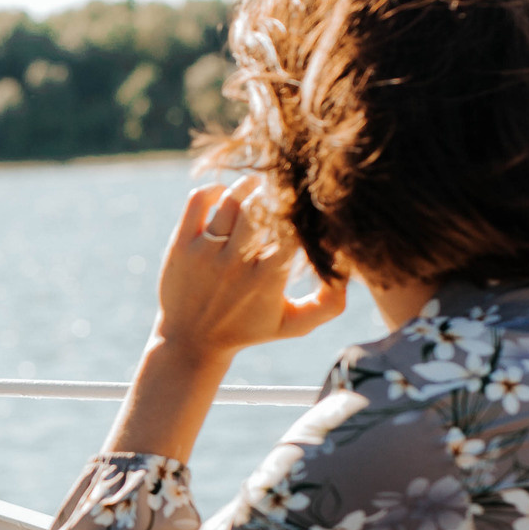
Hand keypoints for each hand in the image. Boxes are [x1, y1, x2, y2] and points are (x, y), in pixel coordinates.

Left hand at [153, 177, 346, 360]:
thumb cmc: (248, 329)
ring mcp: (205, 253)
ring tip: (258, 188)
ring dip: (249, 186)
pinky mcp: (181, 245)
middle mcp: (235, 264)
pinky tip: (224, 196)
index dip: (301, 212)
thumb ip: (329, 304)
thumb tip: (347, 267)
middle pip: (261, 209)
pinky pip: (198, 201)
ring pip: (231, 200)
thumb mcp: (293, 324)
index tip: (304, 209)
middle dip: (276, 193)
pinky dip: (213, 189)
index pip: (291, 231)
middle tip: (281, 193)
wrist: (191, 343)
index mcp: (267, 279)